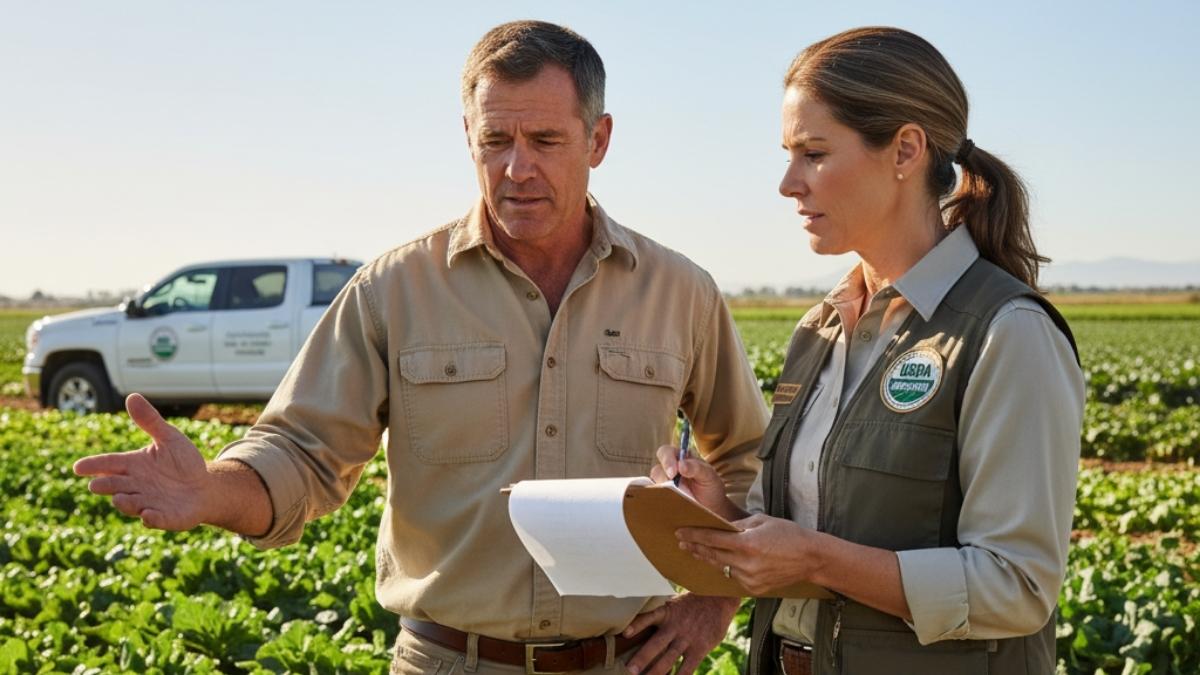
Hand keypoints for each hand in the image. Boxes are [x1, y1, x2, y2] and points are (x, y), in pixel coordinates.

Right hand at [73, 393, 211, 529]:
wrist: (204, 486)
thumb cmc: (182, 462)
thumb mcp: (169, 438)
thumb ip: (150, 421)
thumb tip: (131, 396)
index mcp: (133, 465)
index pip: (109, 464)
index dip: (93, 465)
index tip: (78, 467)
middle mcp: (136, 486)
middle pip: (115, 486)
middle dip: (105, 486)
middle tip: (96, 485)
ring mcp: (149, 503)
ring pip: (131, 504)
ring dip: (125, 503)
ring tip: (119, 499)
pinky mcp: (166, 517)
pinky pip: (157, 520)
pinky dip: (152, 519)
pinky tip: (148, 516)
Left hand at [621, 593, 739, 674]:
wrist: (719, 599)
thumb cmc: (694, 602)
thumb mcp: (676, 603)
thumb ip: (663, 615)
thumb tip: (644, 623)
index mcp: (667, 613)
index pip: (649, 617)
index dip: (637, 625)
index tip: (625, 633)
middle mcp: (675, 626)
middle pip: (656, 644)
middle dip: (642, 658)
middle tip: (630, 670)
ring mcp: (687, 639)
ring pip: (669, 658)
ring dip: (656, 671)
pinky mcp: (700, 648)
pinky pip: (688, 666)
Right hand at [650, 445, 737, 518]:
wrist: (713, 508)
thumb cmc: (711, 488)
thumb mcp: (709, 475)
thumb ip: (696, 468)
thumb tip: (681, 464)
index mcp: (680, 458)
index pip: (666, 452)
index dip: (666, 460)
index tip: (673, 473)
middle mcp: (669, 470)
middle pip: (657, 470)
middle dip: (663, 479)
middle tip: (673, 488)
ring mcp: (664, 485)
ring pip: (653, 486)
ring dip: (662, 492)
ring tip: (675, 499)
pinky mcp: (662, 499)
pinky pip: (654, 498)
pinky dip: (657, 500)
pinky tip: (666, 504)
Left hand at [677, 513, 826, 595]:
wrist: (810, 558)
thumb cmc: (788, 534)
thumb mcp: (762, 521)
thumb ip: (738, 526)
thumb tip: (719, 527)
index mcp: (747, 543)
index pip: (712, 539)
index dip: (694, 535)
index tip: (680, 532)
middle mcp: (746, 563)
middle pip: (712, 554)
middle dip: (695, 547)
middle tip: (681, 542)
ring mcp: (750, 579)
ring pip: (721, 567)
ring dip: (707, 558)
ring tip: (695, 550)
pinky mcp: (754, 589)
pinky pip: (733, 577)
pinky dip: (726, 568)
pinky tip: (718, 561)